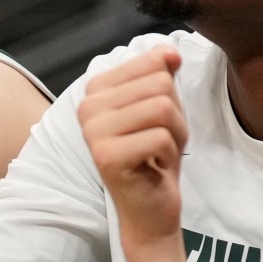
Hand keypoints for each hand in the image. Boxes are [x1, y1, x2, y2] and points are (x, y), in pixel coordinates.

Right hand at [79, 48, 189, 242]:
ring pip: (162, 107)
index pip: (152, 63)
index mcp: (96, 91)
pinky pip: (161, 137)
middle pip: (159, 84)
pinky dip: (170, 154)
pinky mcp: (107, 156)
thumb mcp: (161, 105)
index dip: (169, 91)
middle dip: (174, 114)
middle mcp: (87, 108)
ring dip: (175, 133)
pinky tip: (154, 165)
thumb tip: (169, 53)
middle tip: (158, 139)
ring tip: (157, 151)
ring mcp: (93, 133)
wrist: (149, 208)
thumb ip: (159, 73)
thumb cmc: (154, 156)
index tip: (155, 119)